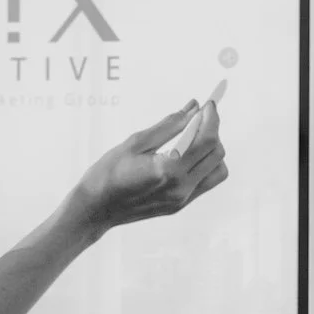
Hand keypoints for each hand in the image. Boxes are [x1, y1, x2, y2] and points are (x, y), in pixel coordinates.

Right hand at [66, 99, 229, 235]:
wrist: (95, 209)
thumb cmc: (108, 173)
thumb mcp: (135, 142)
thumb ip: (168, 125)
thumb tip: (193, 107)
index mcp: (169, 169)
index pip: (207, 140)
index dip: (212, 117)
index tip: (208, 103)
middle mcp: (181, 187)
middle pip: (217, 153)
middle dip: (212, 130)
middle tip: (197, 117)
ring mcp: (182, 199)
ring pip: (218, 170)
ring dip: (211, 150)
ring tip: (192, 138)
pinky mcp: (180, 205)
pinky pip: (206, 182)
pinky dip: (204, 165)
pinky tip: (187, 155)